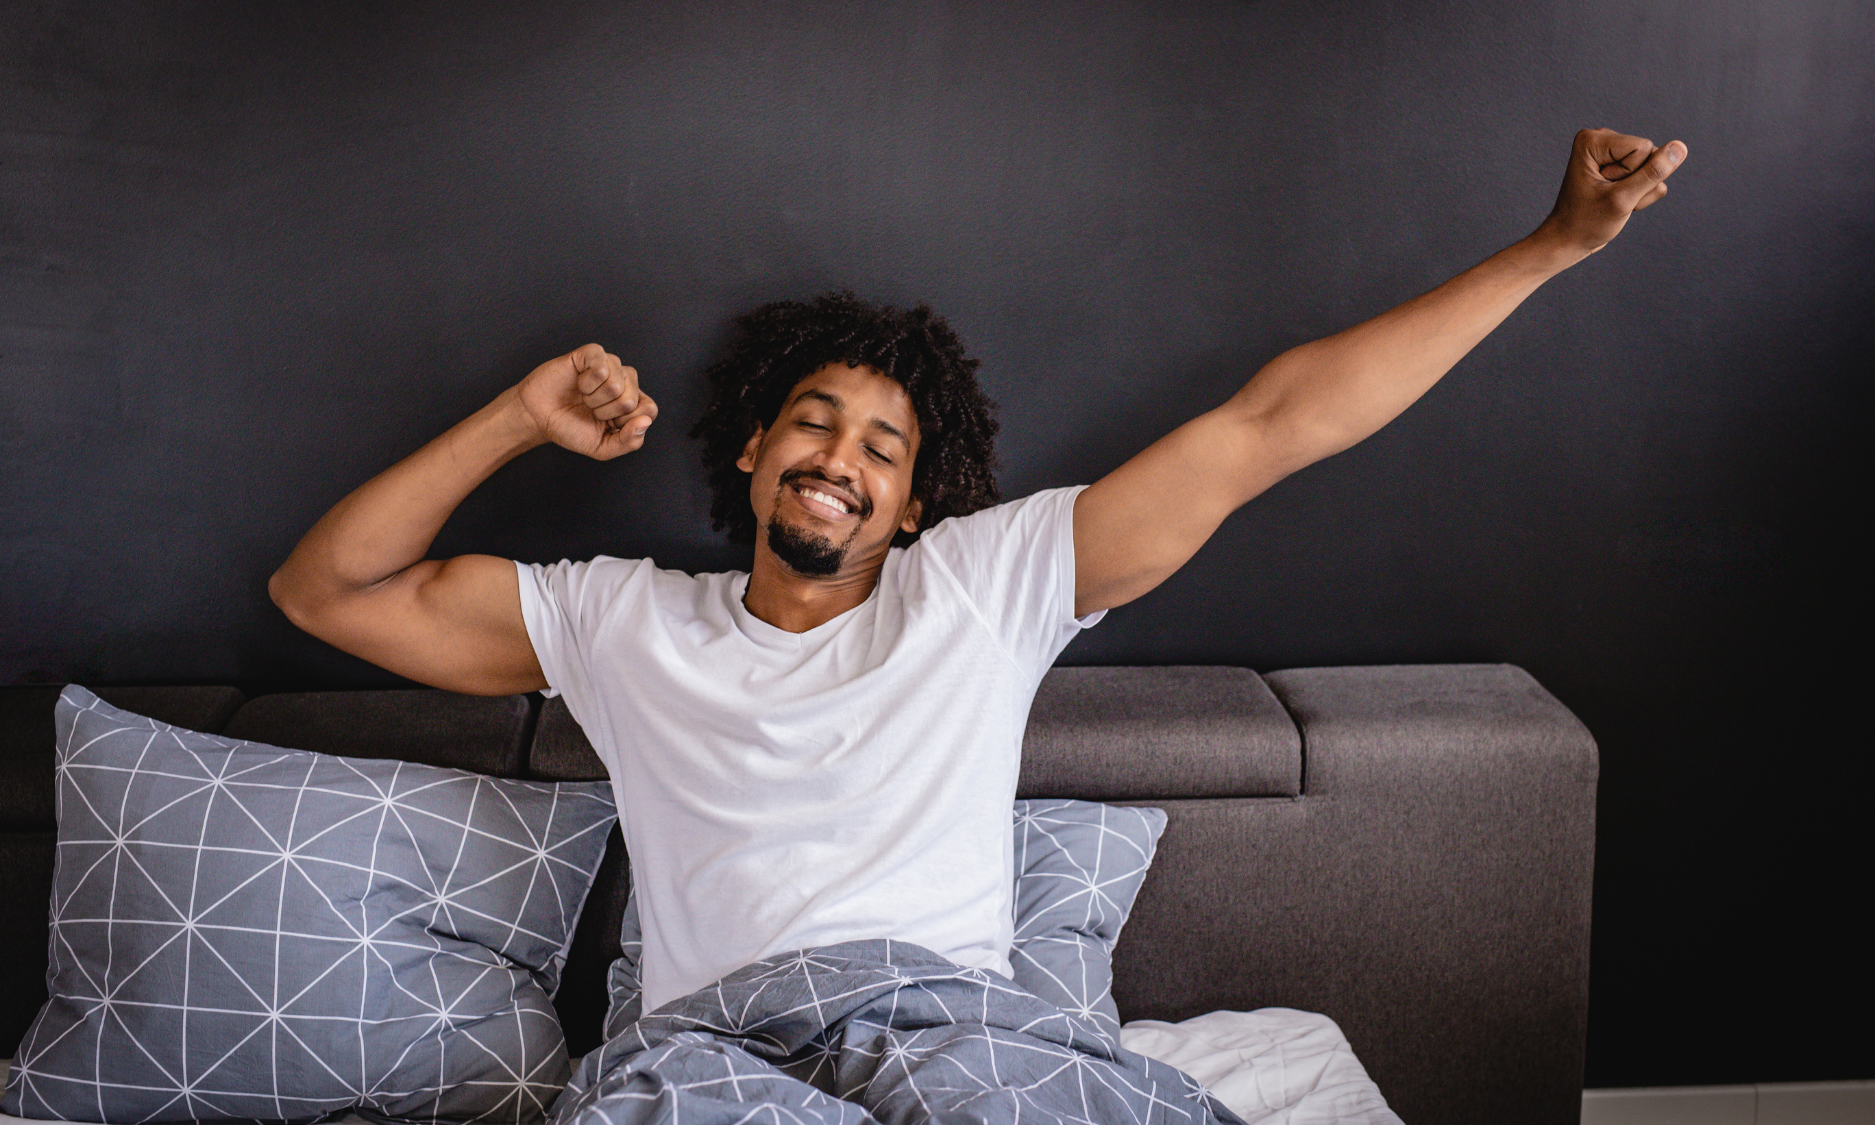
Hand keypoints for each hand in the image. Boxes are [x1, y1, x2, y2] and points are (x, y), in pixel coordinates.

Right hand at [515, 343, 657, 459]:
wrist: (539, 417)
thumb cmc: (571, 428)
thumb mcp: (603, 447)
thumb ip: (629, 442)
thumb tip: (645, 422)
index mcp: (633, 401)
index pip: (649, 409)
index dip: (625, 423)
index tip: (607, 424)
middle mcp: (625, 380)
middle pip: (631, 399)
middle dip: (605, 412)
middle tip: (590, 410)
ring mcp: (610, 364)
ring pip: (616, 384)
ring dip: (593, 399)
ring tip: (583, 397)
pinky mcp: (593, 353)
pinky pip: (601, 368)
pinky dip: (586, 383)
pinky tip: (578, 383)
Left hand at [1536, 128, 1686, 257]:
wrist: (1569, 241)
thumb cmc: (1587, 223)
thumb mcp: (1623, 199)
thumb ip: (1653, 172)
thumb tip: (1680, 147)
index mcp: (1593, 140)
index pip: (1644, 148)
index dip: (1632, 175)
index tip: (1605, 189)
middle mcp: (1601, 139)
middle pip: (1650, 154)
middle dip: (1637, 183)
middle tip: (1609, 198)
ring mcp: (1611, 152)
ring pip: (1653, 166)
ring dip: (1639, 191)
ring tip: (1612, 201)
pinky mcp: (1619, 165)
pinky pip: (1650, 175)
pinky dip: (1639, 194)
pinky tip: (1617, 202)